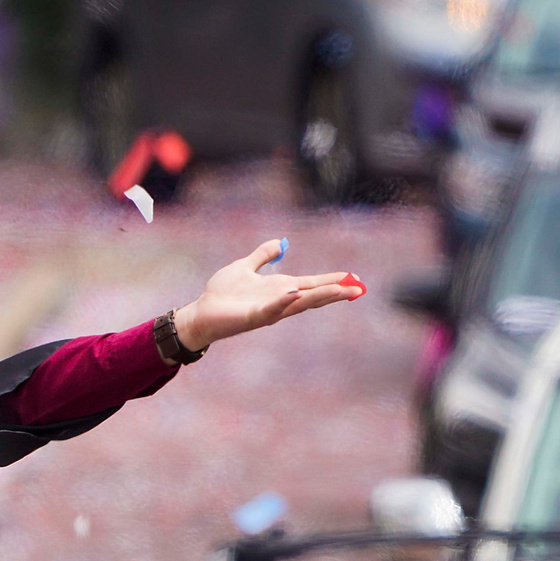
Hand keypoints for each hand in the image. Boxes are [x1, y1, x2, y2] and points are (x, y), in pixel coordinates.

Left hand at [174, 239, 364, 351]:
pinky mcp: (252, 317)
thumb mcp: (245, 266)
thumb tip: (282, 243)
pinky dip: (283, 302)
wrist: (201, 312)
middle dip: (335, 292)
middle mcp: (279, 301)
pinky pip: (271, 310)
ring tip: (340, 291)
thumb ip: (263, 255)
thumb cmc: (222, 293)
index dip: (332, 281)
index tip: (354, 279)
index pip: (312, 284)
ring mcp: (267, 310)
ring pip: (298, 304)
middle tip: (358, 289)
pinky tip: (295, 293)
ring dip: (319, 297)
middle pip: (313, 296)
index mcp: (280, 289)